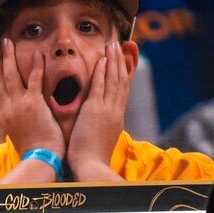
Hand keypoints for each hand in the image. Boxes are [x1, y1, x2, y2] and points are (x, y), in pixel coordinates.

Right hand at [0, 40, 63, 156]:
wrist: (39, 158)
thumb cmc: (33, 150)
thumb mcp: (18, 135)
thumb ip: (16, 122)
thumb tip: (15, 119)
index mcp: (4, 114)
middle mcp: (8, 106)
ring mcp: (20, 104)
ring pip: (10, 74)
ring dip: (8, 56)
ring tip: (7, 41)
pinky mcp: (34, 104)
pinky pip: (34, 79)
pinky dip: (35, 65)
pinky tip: (37, 53)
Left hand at [66, 41, 129, 181]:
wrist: (91, 167)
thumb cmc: (92, 158)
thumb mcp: (101, 139)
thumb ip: (101, 127)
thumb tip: (100, 123)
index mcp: (117, 119)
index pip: (122, 92)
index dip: (123, 75)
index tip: (122, 62)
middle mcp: (115, 111)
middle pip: (121, 81)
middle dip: (120, 62)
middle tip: (119, 46)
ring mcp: (107, 110)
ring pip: (114, 80)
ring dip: (113, 61)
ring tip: (113, 45)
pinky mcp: (95, 110)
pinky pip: (100, 86)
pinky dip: (102, 71)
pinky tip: (102, 59)